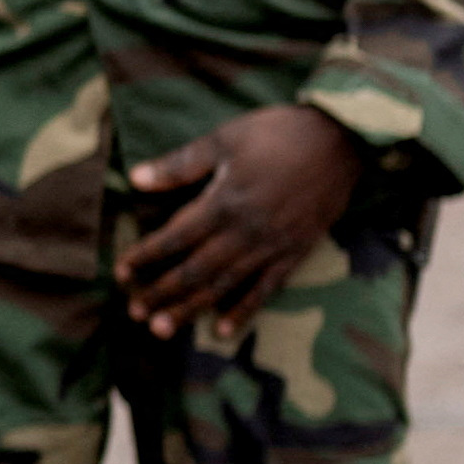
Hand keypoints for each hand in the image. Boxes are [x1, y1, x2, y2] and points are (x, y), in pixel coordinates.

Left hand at [122, 105, 361, 342]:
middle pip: (195, 270)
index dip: (146, 257)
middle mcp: (245, 231)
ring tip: (162, 330)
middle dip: (162, 293)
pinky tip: (221, 330)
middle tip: (135, 313)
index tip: (121, 272)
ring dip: (190, 308)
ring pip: (224, 285)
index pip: (174, 237)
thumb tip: (136, 178)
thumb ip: (181, 164)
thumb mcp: (226, 138)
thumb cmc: (280, 133)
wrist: (342, 139)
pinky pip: (266, 288)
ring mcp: (272, 245)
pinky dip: (243, 310)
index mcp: (224, 202)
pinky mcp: (296, 251)